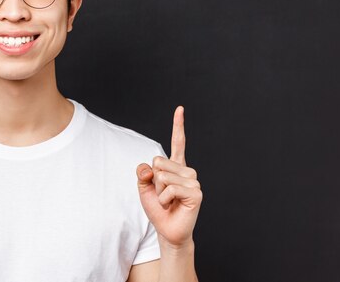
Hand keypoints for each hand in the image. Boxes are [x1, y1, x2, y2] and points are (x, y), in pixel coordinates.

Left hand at [136, 106, 201, 247]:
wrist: (167, 230)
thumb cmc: (157, 208)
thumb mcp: (144, 188)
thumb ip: (143, 173)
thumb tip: (149, 167)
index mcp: (175, 166)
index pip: (178, 143)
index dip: (178, 125)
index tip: (180, 109)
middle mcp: (187, 171)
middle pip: (158, 161)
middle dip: (154, 180)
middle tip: (163, 195)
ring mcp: (193, 181)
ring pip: (163, 175)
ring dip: (159, 192)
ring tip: (168, 201)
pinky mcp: (196, 193)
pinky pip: (171, 188)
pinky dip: (164, 199)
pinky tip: (172, 205)